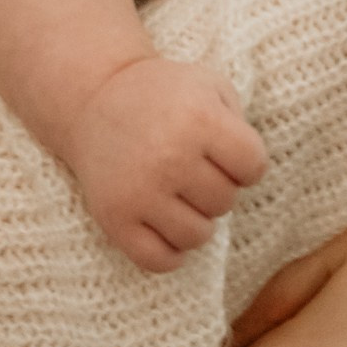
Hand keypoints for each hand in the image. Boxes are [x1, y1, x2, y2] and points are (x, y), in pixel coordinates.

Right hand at [67, 56, 267, 274]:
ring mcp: (140, 191)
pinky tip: (167, 230)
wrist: (93, 99)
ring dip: (196, 222)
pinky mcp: (114, 218)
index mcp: (199, 120)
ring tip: (181, 199)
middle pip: (225, 202)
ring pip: (197, 236)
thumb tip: (248, 173)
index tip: (226, 155)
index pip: (254, 167)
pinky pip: (158, 260)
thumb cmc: (161, 95)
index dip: (246, 163)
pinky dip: (170, 254)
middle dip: (217, 189)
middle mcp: (170, 157)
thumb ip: (239, 123)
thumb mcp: (208, 85)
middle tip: (194, 172)